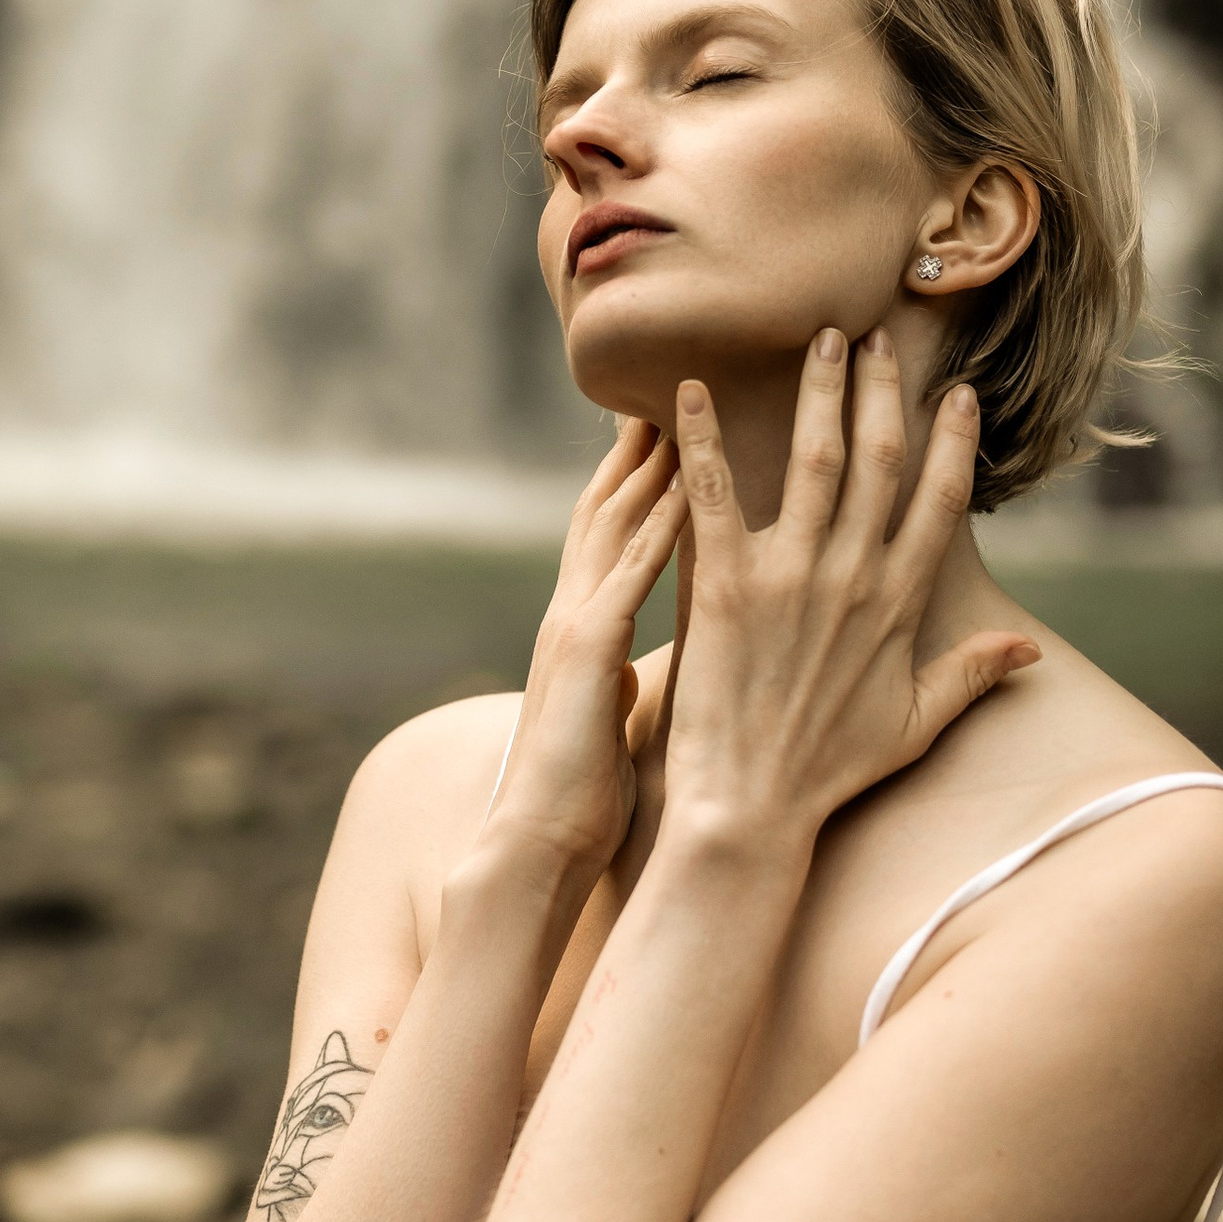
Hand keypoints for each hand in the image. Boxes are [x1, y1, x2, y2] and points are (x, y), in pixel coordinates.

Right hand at [481, 420, 688, 885]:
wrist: (536, 845)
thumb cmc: (580, 792)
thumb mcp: (614, 715)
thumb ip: (630, 675)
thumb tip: (649, 662)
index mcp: (586, 625)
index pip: (613, 529)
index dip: (638, 471)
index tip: (672, 418)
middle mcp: (576, 609)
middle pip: (608, 503)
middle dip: (640, 440)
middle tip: (677, 376)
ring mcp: (576, 624)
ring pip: (613, 521)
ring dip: (649, 460)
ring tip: (686, 402)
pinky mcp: (587, 653)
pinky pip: (626, 575)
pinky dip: (654, 527)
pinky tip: (687, 488)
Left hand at [660, 334, 1038, 855]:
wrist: (751, 808)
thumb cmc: (830, 771)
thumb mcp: (915, 722)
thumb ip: (970, 674)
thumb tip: (1030, 651)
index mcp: (898, 605)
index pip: (937, 503)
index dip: (950, 443)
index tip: (954, 392)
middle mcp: (853, 577)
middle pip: (878, 462)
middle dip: (880, 391)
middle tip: (875, 333)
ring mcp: (791, 576)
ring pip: (814, 460)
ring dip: (817, 393)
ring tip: (818, 337)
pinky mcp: (726, 584)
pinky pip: (713, 494)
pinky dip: (697, 439)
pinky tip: (685, 390)